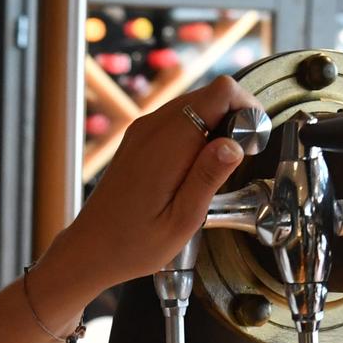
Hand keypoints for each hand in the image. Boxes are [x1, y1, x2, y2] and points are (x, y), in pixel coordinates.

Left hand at [32, 76, 262, 311]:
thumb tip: (234, 144)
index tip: (252, 141)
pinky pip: (179, 119)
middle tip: (239, 159)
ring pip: (196, 104)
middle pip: (211, 94)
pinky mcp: (140, 138)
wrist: (89, 250)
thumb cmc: (133, 245)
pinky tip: (196, 169)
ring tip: (217, 169)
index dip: (247, 108)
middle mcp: (153, 127)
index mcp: (167, 145)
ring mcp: (143, 130)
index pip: (220, 92)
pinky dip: (197, 133)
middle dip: (235, 118)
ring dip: (217, 126)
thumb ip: (208, 178)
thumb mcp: (182, 221)